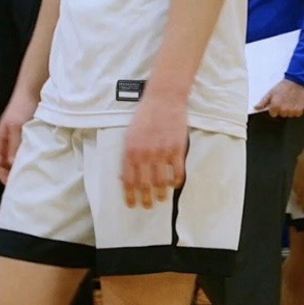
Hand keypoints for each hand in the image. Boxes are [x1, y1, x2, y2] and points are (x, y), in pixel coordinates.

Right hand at [0, 91, 38, 182]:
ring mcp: (15, 139)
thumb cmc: (21, 108)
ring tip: (30, 175)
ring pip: (14, 158)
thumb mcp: (17, 127)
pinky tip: (37, 161)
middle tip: (23, 184)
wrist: (32, 91)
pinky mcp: (25, 135)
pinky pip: (23, 151)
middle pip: (4, 163)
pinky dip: (28, 158)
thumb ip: (14, 145)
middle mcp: (5, 141)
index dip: (2, 176)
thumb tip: (12, 164)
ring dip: (20, 166)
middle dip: (11, 174)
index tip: (12, 186)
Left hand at [121, 90, 187, 208]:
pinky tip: (174, 184)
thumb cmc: (145, 115)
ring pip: (161, 182)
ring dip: (162, 194)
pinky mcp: (177, 149)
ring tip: (162, 198)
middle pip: (145, 186)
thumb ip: (129, 155)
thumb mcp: (130, 134)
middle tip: (148, 206)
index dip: (130, 196)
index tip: (132, 205)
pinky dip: (176, 182)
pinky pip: (177, 172)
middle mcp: (145, 155)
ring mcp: (162, 153)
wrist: (163, 99)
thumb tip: (126, 176)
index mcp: (130, 151)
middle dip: (146, 200)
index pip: (128, 181)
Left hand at [254, 79, 303, 117]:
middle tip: (284, 100)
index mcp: (275, 107)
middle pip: (281, 114)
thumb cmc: (283, 86)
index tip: (277, 102)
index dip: (274, 108)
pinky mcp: (299, 110)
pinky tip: (296, 103)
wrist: (296, 81)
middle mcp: (283, 110)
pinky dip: (296, 110)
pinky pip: (296, 114)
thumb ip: (263, 102)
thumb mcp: (271, 92)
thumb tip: (256, 108)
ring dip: (289, 110)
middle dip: (282, 109)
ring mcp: (291, 111)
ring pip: (289, 115)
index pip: (273, 114)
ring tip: (290, 100)